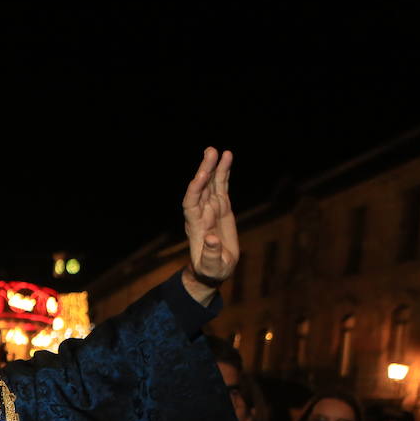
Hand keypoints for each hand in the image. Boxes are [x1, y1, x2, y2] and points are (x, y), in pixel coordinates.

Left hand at [180, 147, 238, 302]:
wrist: (213, 270)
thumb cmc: (212, 270)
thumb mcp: (213, 266)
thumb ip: (211, 253)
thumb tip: (211, 239)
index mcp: (196, 226)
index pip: (191, 203)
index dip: (196, 188)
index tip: (203, 174)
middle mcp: (201, 214)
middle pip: (201, 188)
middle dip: (205, 170)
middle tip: (210, 151)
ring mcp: (211, 209)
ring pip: (211, 184)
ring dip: (214, 167)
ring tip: (219, 150)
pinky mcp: (221, 208)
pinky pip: (222, 187)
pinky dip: (224, 173)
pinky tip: (228, 158)